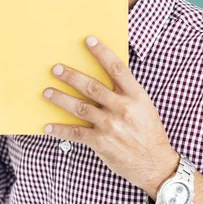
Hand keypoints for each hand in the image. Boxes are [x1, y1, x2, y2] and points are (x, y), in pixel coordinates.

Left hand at [42, 35, 179, 196]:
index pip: (117, 68)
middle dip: (71, 76)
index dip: (102, 52)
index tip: (88, 40)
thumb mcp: (144, 107)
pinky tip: (47, 126)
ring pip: (80, 107)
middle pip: (92, 86)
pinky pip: (75, 133)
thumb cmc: (149, 133)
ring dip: (61, 99)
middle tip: (56, 68)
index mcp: (136, 96)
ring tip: (47, 92)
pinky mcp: (101, 142)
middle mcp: (122, 108)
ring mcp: (111, 125)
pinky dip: (60, 129)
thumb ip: (126, 94)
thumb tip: (104, 78)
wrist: (155, 163)